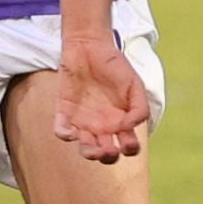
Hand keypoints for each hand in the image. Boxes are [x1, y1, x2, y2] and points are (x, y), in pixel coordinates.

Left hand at [53, 36, 149, 163]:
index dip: (129, 150)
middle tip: (108, 148)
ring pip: (85, 149)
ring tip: (91, 149)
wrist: (89, 47)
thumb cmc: (115, 66)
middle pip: (106, 154)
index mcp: (122, 122)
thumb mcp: (134, 84)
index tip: (127, 138)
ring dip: (89, 153)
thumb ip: (139, 107)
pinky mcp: (65, 113)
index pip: (128, 147)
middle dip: (108, 156)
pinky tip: (71, 131)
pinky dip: (65, 134)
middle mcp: (104, 127)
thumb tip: (131, 127)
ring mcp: (84, 122)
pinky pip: (62, 131)